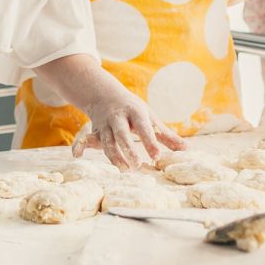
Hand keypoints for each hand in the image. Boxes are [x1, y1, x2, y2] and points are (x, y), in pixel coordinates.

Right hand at [70, 81, 185, 170]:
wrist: (105, 95)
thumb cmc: (134, 111)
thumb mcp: (150, 118)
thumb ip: (166, 136)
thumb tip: (187, 151)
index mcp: (135, 112)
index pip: (144, 127)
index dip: (150, 142)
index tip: (158, 156)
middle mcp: (118, 118)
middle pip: (122, 134)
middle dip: (129, 149)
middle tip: (138, 165)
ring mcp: (104, 125)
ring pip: (107, 141)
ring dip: (113, 155)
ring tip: (124, 170)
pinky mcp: (94, 131)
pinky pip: (85, 138)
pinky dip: (79, 145)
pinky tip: (77, 155)